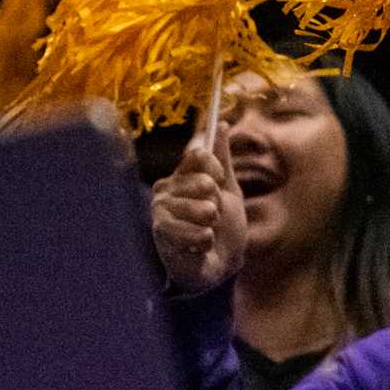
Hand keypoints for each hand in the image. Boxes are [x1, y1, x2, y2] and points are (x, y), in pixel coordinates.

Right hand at [150, 122, 244, 292]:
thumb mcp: (229, 190)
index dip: (215, 168)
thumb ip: (223, 160)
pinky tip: (199, 246)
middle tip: (210, 216)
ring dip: (212, 224)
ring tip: (206, 232)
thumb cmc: (222, 227)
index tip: (218, 181)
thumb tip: (223, 124)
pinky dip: (206, 240)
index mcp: (180, 176)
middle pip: (203, 182)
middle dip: (217, 203)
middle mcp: (165, 190)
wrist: (220, 265)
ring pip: (202, 208)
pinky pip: (198, 231)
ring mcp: (161, 212)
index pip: (199, 155)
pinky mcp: (162, 234)